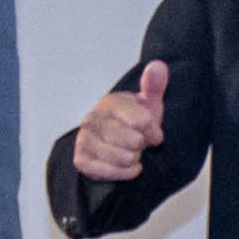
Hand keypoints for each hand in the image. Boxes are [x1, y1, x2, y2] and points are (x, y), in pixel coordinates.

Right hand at [69, 58, 169, 184]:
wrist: (116, 143)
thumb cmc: (134, 121)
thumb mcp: (149, 102)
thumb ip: (154, 84)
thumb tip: (158, 66)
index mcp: (110, 103)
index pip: (141, 121)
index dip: (154, 132)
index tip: (156, 134)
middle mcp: (92, 119)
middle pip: (132, 141)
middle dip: (142, 146)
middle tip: (140, 144)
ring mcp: (84, 140)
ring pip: (122, 157)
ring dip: (134, 159)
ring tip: (133, 153)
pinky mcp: (81, 160)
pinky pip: (108, 172)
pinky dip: (124, 173)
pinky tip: (129, 166)